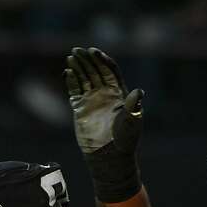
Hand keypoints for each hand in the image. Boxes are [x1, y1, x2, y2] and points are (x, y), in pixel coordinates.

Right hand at [64, 47, 143, 201]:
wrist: (109, 156)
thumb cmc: (125, 140)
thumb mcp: (132, 122)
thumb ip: (134, 106)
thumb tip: (139, 91)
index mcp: (119, 92)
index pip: (109, 70)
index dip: (102, 60)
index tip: (95, 52)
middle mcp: (105, 93)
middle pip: (95, 71)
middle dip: (87, 60)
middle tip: (77, 50)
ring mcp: (92, 100)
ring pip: (84, 78)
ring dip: (77, 67)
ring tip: (70, 57)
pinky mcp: (80, 109)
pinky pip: (74, 91)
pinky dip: (70, 82)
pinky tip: (67, 72)